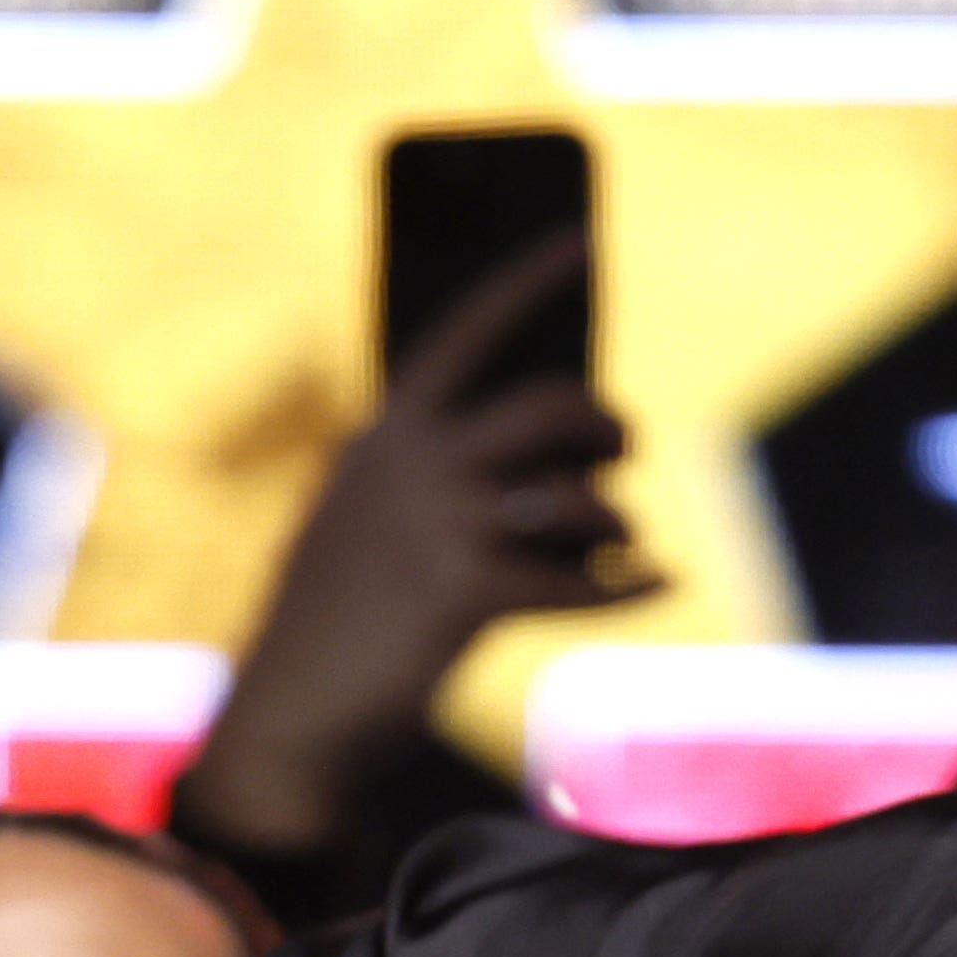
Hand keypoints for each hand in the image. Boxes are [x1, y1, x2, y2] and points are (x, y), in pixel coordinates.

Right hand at [177, 231, 654, 860]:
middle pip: (550, 407)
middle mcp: (414, 465)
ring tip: (622, 543)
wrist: (292, 714)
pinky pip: (583, 581)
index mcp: (385, 436)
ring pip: (578, 498)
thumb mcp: (358, 522)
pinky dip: (632, 586)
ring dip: (618, 521)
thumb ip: (420, 475)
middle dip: (606, 425)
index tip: (584, 242)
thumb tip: (546, 457)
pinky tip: (664, 583)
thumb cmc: (331, 623)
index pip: (466, 333)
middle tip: (623, 451)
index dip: (529, 282)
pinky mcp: (467, 595)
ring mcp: (441, 527)